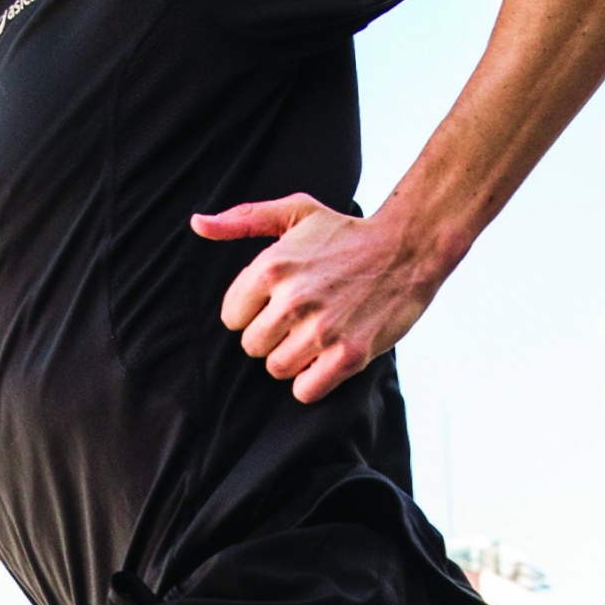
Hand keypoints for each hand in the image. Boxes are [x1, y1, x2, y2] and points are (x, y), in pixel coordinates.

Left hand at [190, 193, 433, 403]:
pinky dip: (312, 382)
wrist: (407, 248)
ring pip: (276, 369)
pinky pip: (305, 391)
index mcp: (272, 267)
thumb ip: (243, 219)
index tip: (276, 303)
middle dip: (271, 337)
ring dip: (293, 359)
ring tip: (315, 335)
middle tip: (299, 321)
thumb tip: (197, 224)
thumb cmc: (346, 233)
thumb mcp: (295, 213)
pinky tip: (326, 359)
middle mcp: (292, 300)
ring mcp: (321, 330)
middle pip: (252, 347)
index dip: (252, 313)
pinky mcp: (348, 355)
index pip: (231, 318)